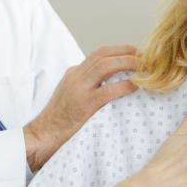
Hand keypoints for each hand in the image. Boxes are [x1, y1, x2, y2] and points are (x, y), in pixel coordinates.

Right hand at [24, 45, 139, 170]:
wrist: (42, 136)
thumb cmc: (58, 122)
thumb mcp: (71, 96)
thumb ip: (88, 88)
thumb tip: (112, 86)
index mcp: (73, 74)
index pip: (98, 55)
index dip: (118, 51)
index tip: (134, 53)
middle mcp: (76, 76)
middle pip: (103, 54)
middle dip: (126, 51)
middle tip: (144, 55)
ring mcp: (79, 89)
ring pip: (105, 65)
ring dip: (127, 62)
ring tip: (143, 66)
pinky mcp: (84, 104)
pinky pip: (109, 89)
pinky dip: (124, 85)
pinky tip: (135, 86)